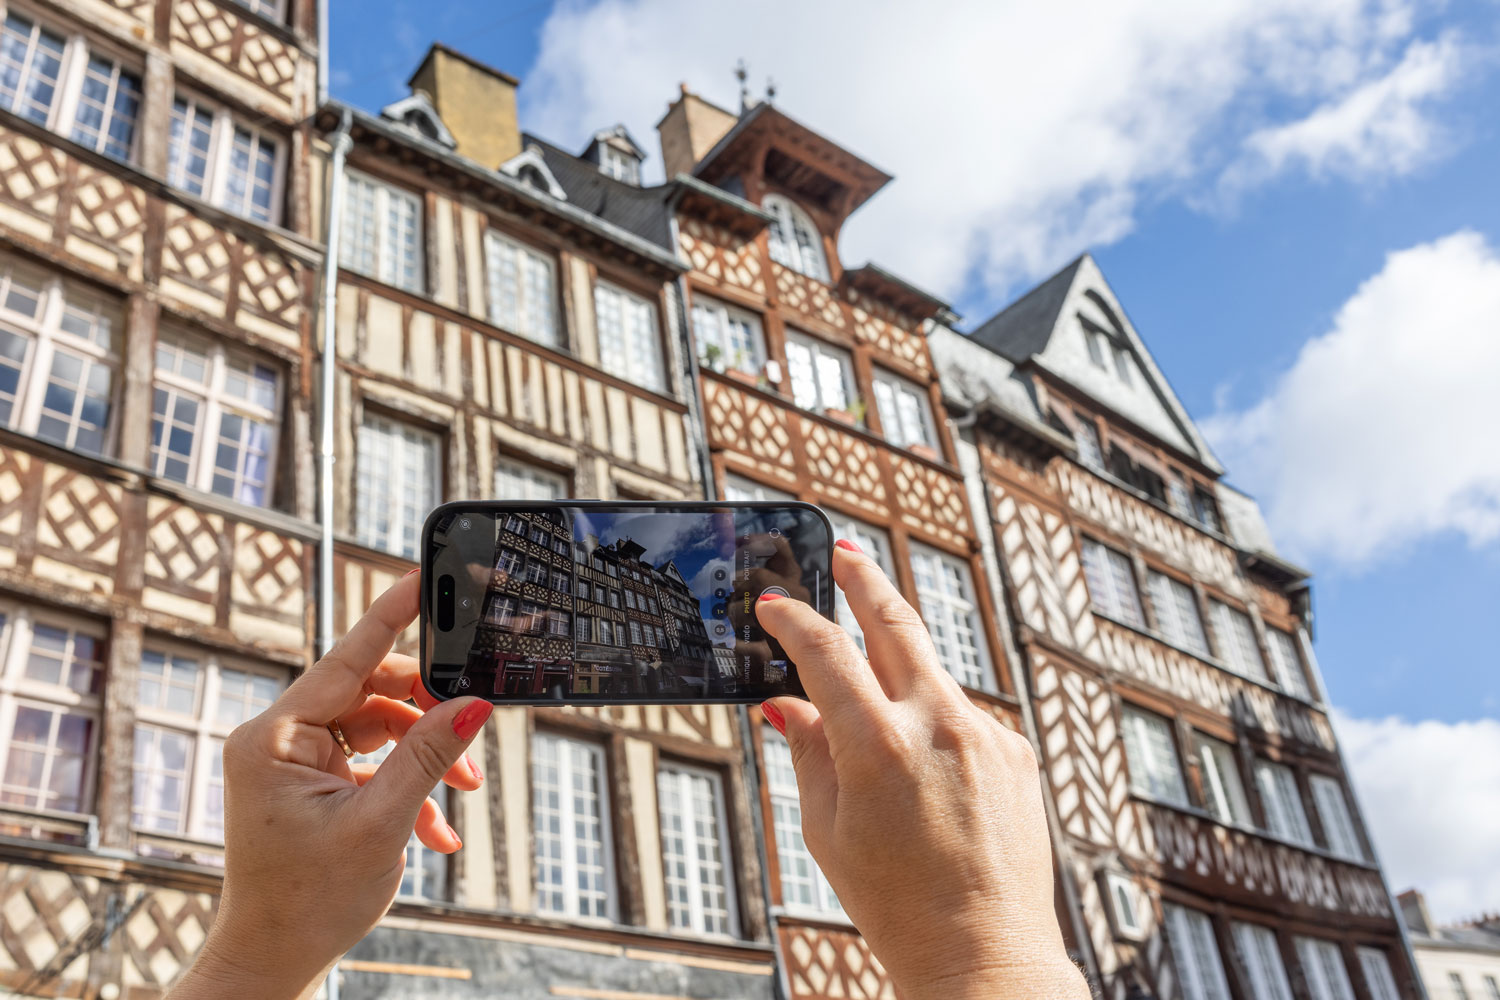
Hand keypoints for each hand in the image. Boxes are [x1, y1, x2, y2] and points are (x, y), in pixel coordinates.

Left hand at [168, 572, 492, 999]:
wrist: (274, 960)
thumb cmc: (307, 901)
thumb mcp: (379, 823)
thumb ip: (427, 755)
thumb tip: (471, 704)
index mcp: (274, 738)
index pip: (345, 658)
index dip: (391, 616)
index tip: (424, 578)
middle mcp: (277, 740)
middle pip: (369, 691)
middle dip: (426, 713)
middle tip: (470, 729)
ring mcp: (293, 761)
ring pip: (378, 727)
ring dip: (425, 756)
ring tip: (463, 790)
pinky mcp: (310, 783)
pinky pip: (370, 761)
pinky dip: (407, 786)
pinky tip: (435, 828)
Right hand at [757, 543, 1088, 999]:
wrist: (984, 951)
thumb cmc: (895, 901)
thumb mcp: (826, 828)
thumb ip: (808, 751)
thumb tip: (786, 704)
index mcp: (879, 745)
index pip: (827, 651)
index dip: (793, 619)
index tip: (773, 604)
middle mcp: (939, 724)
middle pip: (897, 621)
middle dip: (865, 579)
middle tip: (845, 551)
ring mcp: (985, 733)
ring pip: (930, 674)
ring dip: (897, 669)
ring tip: (873, 706)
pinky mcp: (1014, 750)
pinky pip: (961, 716)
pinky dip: (933, 725)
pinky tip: (924, 778)